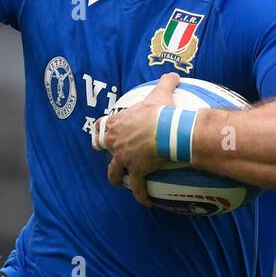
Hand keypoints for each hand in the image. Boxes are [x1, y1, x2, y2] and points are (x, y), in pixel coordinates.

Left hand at [93, 72, 181, 205]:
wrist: (168, 130)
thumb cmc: (162, 112)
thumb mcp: (161, 93)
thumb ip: (166, 82)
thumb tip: (176, 75)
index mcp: (116, 123)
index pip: (100, 125)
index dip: (101, 129)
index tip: (104, 133)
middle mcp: (115, 141)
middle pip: (101, 148)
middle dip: (104, 152)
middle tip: (111, 156)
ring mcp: (124, 158)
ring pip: (113, 172)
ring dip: (115, 178)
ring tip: (119, 183)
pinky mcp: (136, 171)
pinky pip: (138, 187)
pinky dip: (141, 195)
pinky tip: (146, 202)